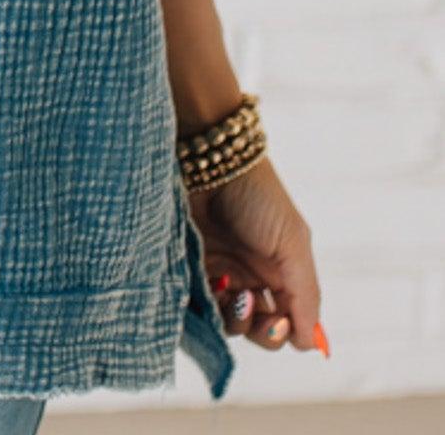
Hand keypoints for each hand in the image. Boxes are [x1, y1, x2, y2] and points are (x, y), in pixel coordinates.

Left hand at [189, 155, 328, 357]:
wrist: (209, 160)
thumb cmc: (258, 196)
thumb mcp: (292, 242)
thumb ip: (305, 293)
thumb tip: (311, 342)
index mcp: (281, 270)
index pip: (289, 319)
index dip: (286, 331)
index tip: (280, 323)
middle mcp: (251, 274)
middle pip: (259, 326)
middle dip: (261, 330)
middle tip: (251, 305)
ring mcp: (220, 271)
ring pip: (230, 321)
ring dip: (235, 319)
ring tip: (234, 294)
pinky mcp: (190, 266)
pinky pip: (199, 305)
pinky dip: (207, 308)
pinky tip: (212, 287)